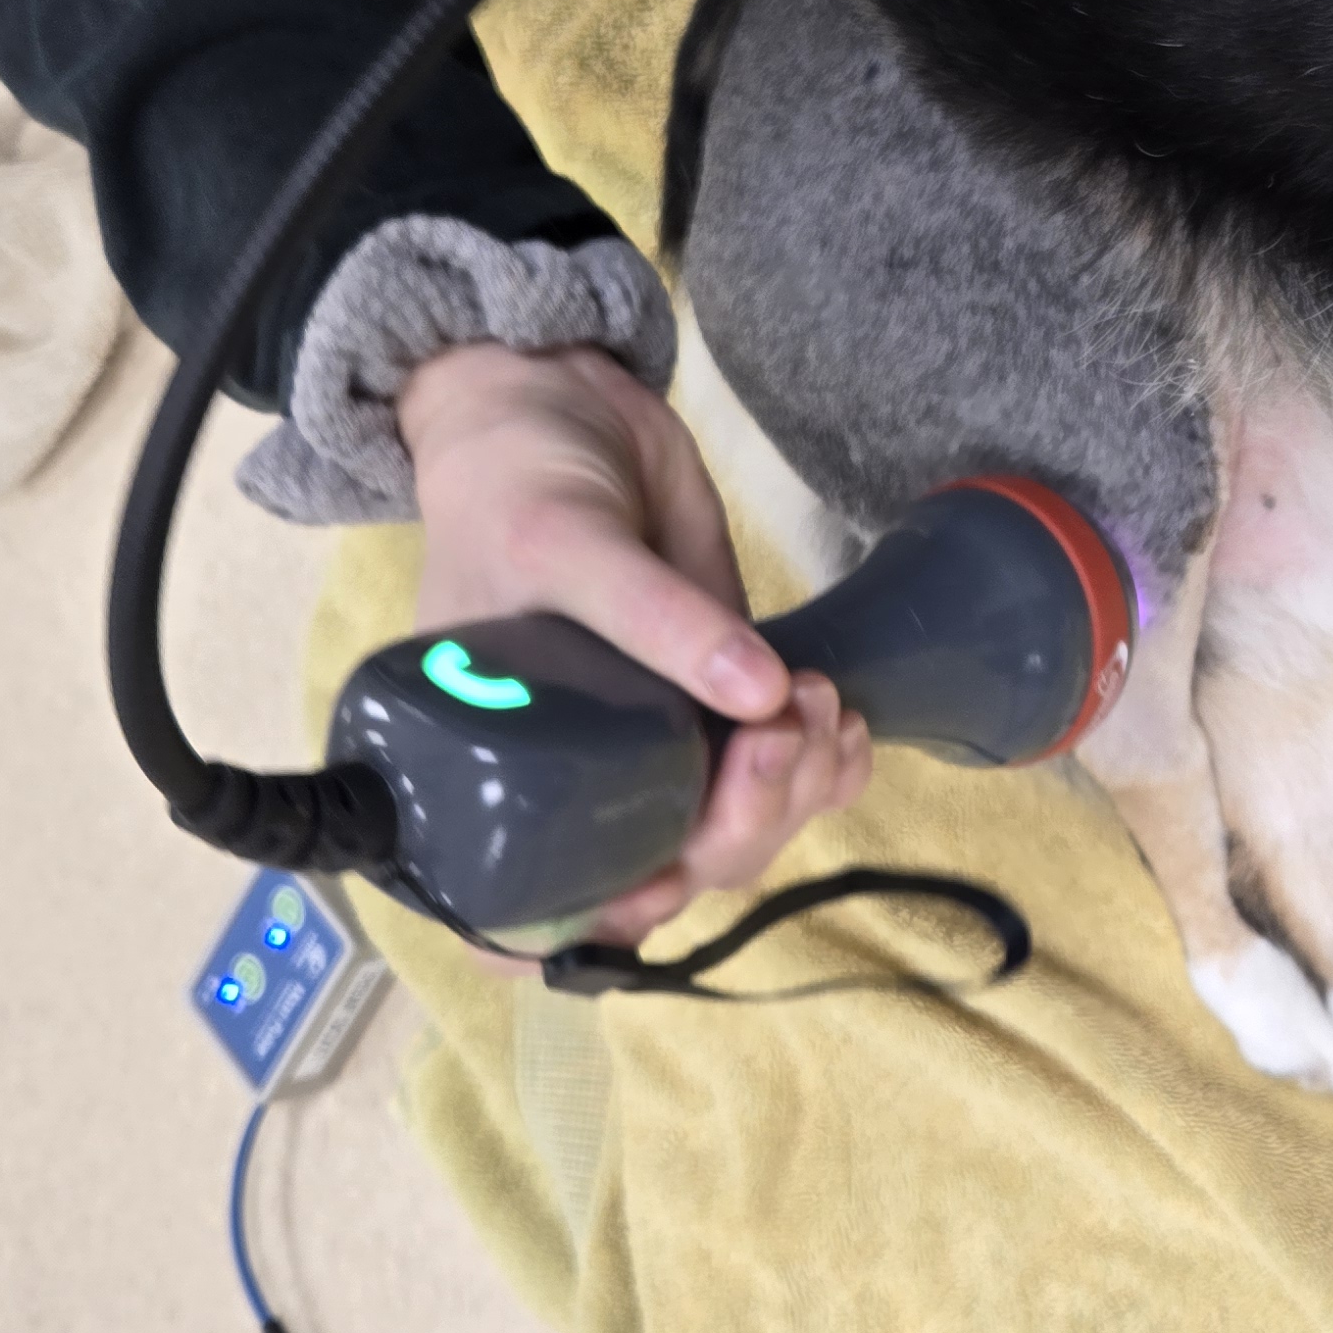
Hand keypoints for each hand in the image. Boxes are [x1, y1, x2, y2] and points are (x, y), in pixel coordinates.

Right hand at [394, 338, 869, 941]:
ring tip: (822, 696)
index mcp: (487, 785)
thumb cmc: (512, 481)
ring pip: (740, 832)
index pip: (531, 920)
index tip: (669, 884)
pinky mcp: (719, 708)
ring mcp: (652, 752)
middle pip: (670, 871)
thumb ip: (655, 619)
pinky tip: (844, 719)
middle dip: (748, 817)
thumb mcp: (562, 543)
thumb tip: (760, 693)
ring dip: (802, 784)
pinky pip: (784, 776)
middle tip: (789, 718)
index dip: (600, 928)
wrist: (557, 404)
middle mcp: (572, 787)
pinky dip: (830, 763)